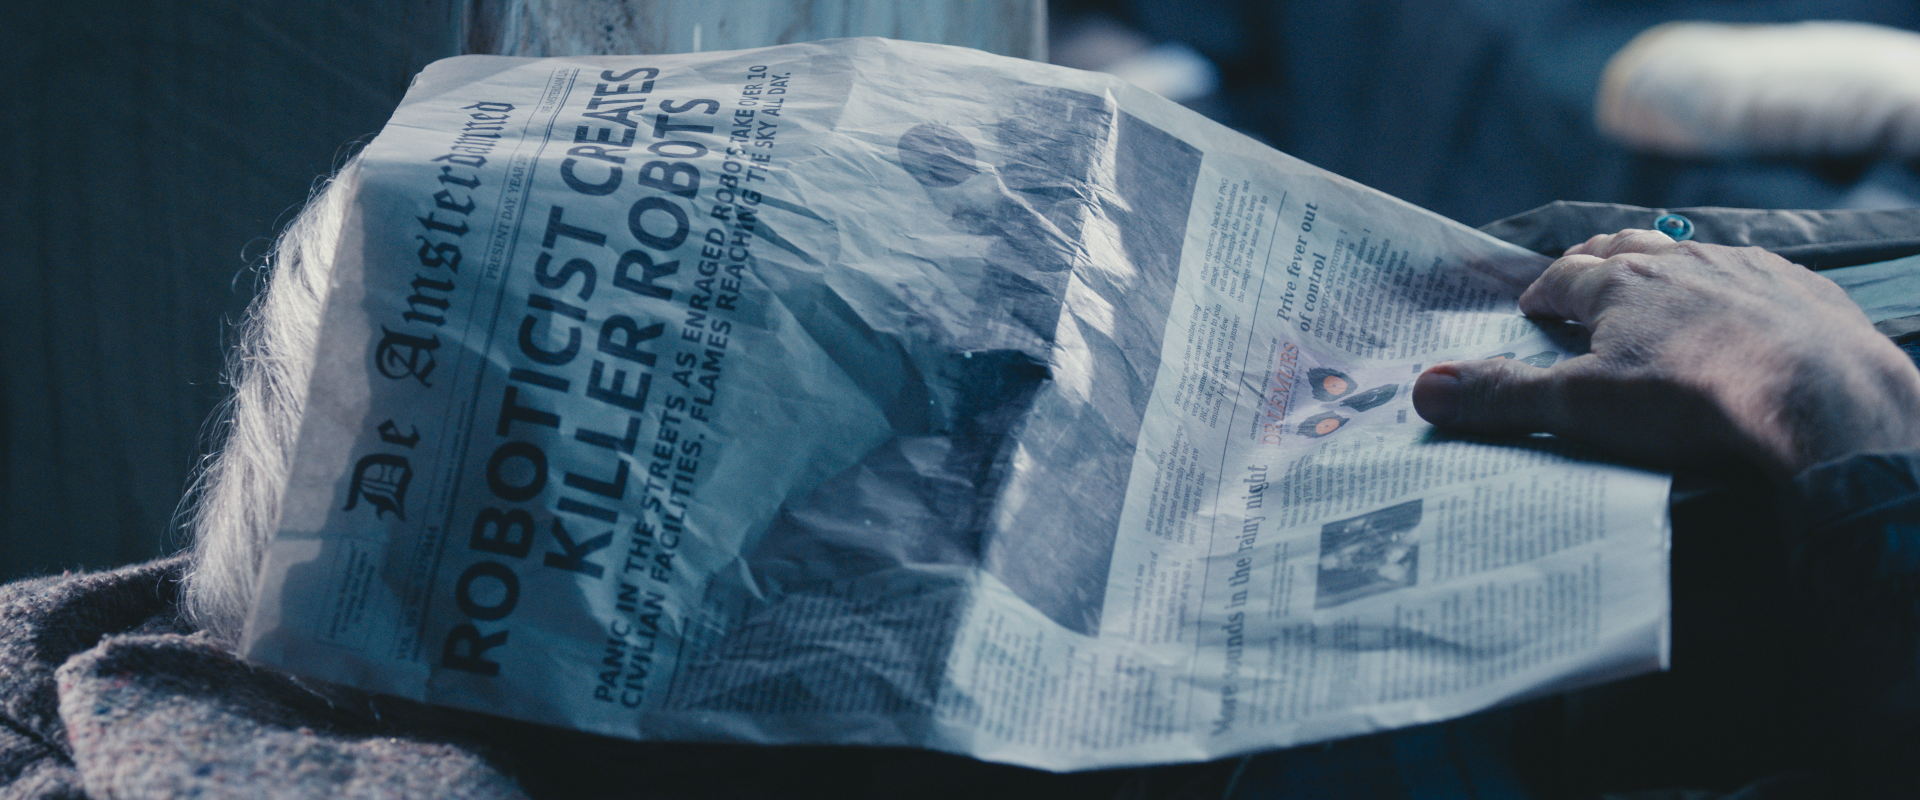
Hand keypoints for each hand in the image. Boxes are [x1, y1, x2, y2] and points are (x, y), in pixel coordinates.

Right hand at [1412, 229, 1919, 476]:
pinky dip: (1730, 285)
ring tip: (1653, 289)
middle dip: (1597, 262)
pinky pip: (1753, 273)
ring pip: (1689, 255)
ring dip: (1665, 268)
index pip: (1563, 275)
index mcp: (1618, 283)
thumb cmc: (1695, 399)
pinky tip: (1735, 309)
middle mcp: (1678, 262)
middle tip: (1582, 280)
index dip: (1542, 292)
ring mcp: (1743, 270)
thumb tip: (1424, 390)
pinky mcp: (1798, 290)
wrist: (1821, 398)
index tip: (1532, 308)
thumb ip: (1503, 397)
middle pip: (1625, 248)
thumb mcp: (1583, 406)